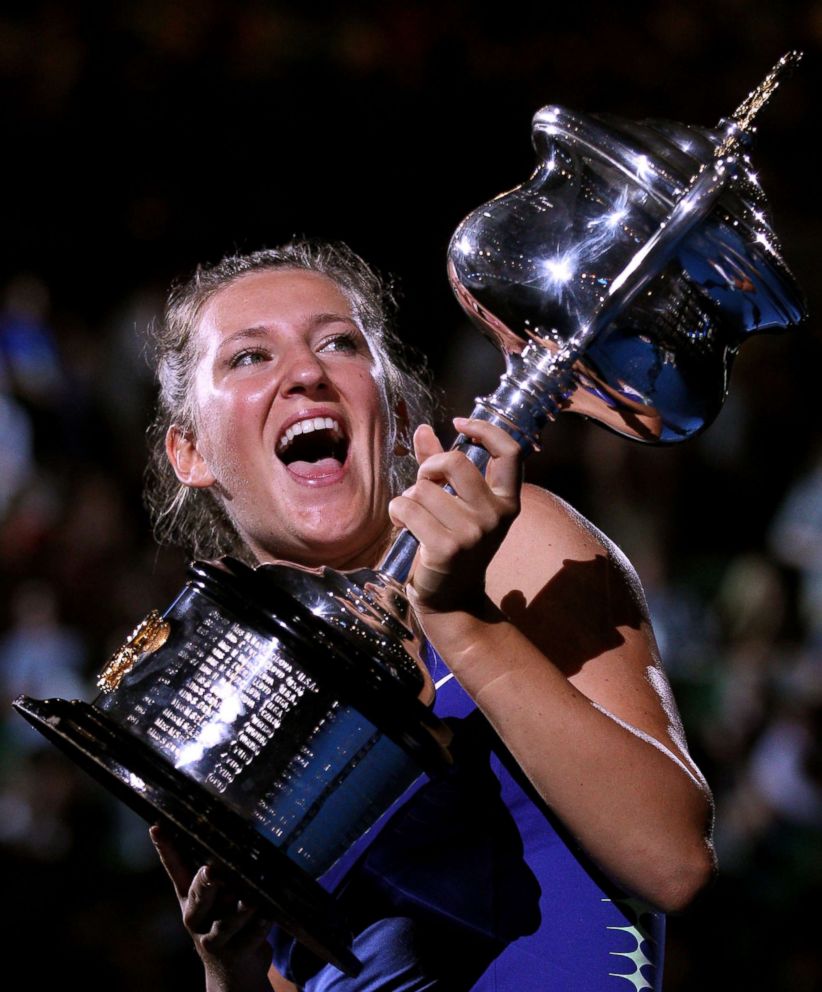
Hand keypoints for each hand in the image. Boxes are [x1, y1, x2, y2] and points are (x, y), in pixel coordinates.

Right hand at [150, 824, 273, 991]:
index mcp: (190, 899)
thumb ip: (220, 874)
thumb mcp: (216, 900)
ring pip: (226, 922)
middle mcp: (196, 918)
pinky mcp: (234, 955)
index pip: (175, 870)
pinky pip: (249, 938)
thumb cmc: (226, 922)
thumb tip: (235, 833)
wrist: (232, 973)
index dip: (166, 849)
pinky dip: (260, 927)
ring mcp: (213, 940)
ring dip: (240, 908)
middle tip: (211, 871)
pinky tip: (268, 917)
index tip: (156, 826)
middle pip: (198, 897)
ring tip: (251, 899)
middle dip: (205, 884)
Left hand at [388, 417, 521, 615]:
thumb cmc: (452, 545)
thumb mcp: (457, 506)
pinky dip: (398, 512)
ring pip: (424, 488)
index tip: (460, 423)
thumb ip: (441, 467)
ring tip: (413, 516)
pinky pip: (408, 508)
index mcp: (507, 501)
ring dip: (409, 498)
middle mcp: (495, 516)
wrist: (451, 598)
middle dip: (430, 467)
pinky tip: (403, 525)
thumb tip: (423, 430)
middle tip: (423, 483)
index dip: (485, 430)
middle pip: (455, 462)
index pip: (510, 452)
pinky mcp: (446, 548)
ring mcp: (473, 533)